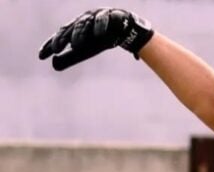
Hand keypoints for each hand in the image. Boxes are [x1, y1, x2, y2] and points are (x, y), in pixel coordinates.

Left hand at [39, 8, 153, 70]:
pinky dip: (100, 25)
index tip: (41, 57)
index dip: (50, 45)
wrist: (123, 28)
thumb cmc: (100, 39)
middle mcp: (82, 20)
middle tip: (56, 50)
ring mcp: (95, 16)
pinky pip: (103, 19)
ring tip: (76, 46)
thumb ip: (70, 57)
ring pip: (84, 24)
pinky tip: (98, 34)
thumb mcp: (84, 50)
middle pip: (69, 29)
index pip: (59, 36)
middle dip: (62, 39)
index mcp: (74, 27)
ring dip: (80, 34)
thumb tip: (53, 65)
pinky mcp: (109, 15)